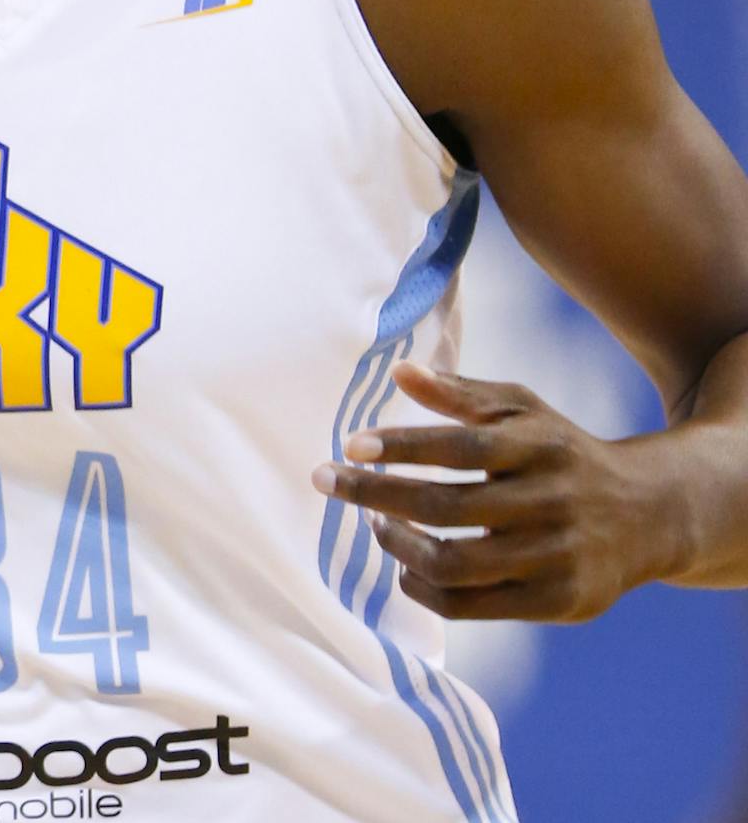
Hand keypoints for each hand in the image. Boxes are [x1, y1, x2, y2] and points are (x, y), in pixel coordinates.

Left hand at [311, 362, 677, 622]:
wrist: (648, 514)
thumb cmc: (561, 451)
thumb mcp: (522, 410)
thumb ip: (460, 394)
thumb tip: (399, 372)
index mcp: (539, 445)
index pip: (459, 447)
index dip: (402, 446)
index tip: (350, 445)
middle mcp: (550, 501)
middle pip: (446, 506)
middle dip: (376, 494)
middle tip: (327, 482)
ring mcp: (555, 556)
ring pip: (454, 563)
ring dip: (398, 545)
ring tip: (375, 524)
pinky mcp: (557, 602)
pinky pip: (471, 606)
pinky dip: (424, 587)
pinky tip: (404, 565)